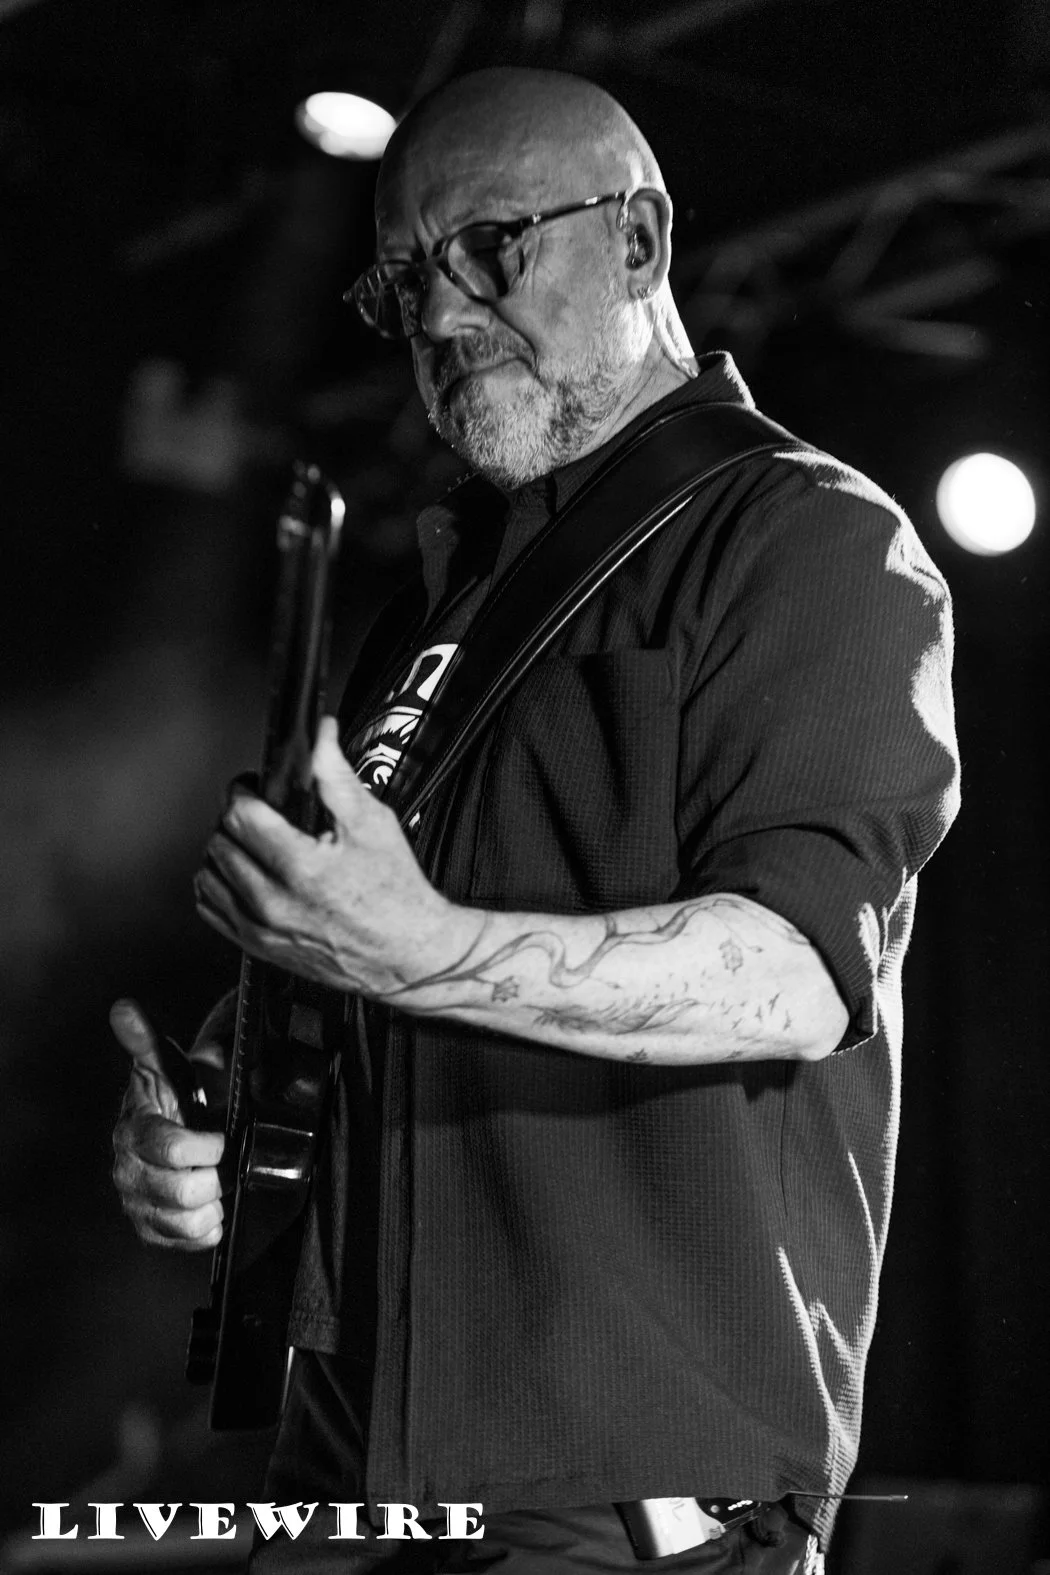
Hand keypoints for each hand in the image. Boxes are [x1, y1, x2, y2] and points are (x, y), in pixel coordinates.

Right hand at [110, 999, 224, 1249]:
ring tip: (217, 1182)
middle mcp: (128, 1170)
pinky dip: (207, 1227)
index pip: (171, 1149)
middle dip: (214, 1176)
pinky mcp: (150, 1229)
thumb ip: (147, 1039)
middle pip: (183, 1192)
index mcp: (134, 1131)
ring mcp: (138, 1202)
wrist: (184, 1124)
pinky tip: (211, 1206)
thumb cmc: (178, 1093)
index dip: (206, 1147)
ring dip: (213, 1203)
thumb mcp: (169, 1063)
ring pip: (186, 1221)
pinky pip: (186, 1242)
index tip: (221, 1135)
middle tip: (222, 1160)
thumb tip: (123, 1008)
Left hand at [193, 717, 472, 997]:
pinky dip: (218, 886)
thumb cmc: (396, 895)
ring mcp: (262, 928)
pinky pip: (210, 909)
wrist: (408, 954)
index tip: (253, 787)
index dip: (243, 790)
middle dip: (235, 818)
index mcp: (301, 867)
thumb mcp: (373, 824)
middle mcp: (274, 901)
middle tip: (259, 813)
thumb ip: (336, 776)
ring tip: (250, 844)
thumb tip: (320, 737)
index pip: (240, 815)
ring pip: (207, 875)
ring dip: (223, 851)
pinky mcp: (258, 947)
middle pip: (220, 841)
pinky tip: (240, 875)